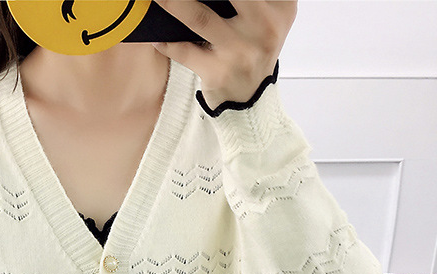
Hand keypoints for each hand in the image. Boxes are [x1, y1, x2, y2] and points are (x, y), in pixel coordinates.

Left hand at [150, 0, 296, 109]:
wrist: (249, 101)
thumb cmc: (252, 49)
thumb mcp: (266, 16)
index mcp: (280, 6)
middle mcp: (264, 26)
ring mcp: (240, 51)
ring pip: (199, 16)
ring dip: (172, 3)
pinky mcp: (218, 72)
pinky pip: (184, 51)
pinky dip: (167, 42)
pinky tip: (156, 36)